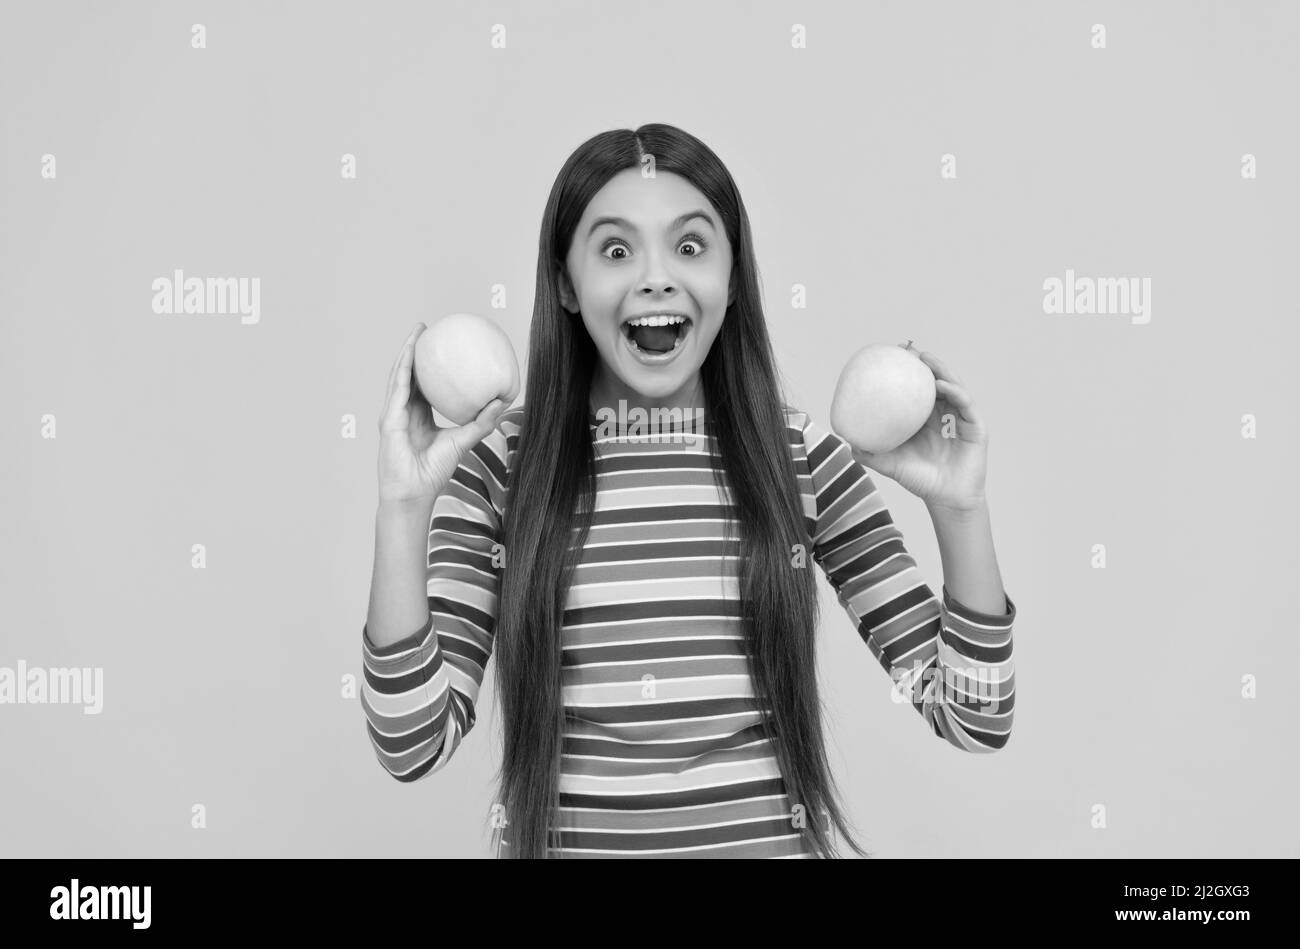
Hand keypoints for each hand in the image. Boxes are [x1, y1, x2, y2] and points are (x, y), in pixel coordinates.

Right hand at [377, 323, 507, 504]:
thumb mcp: (463, 440)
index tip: (441, 347)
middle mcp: (403, 412)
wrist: (414, 493)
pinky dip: (403, 368)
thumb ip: (481, 422)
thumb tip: (503, 401)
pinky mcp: (388, 418)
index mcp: (417, 416)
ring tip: (418, 331)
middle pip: (408, 374)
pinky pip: (397, 388)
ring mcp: (393, 414)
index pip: (422, 385)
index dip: (429, 366)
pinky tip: (410, 352)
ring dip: (406, 351)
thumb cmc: (434, 472)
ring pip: (399, 375)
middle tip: (427, 329)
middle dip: (415, 350)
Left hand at [850, 343, 987, 513]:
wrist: (946, 500)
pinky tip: (941, 385)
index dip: (907, 373)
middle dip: (925, 363)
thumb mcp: (891, 464)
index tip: (892, 356)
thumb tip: (847, 442)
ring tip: (925, 359)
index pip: (916, 390)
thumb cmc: (920, 480)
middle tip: (908, 350)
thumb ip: (871, 454)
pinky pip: (966, 404)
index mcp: (925, 419)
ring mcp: (961, 419)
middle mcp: (944, 414)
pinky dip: (955, 391)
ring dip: (941, 370)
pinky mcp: (976, 427)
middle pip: (936, 381)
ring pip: (953, 387)